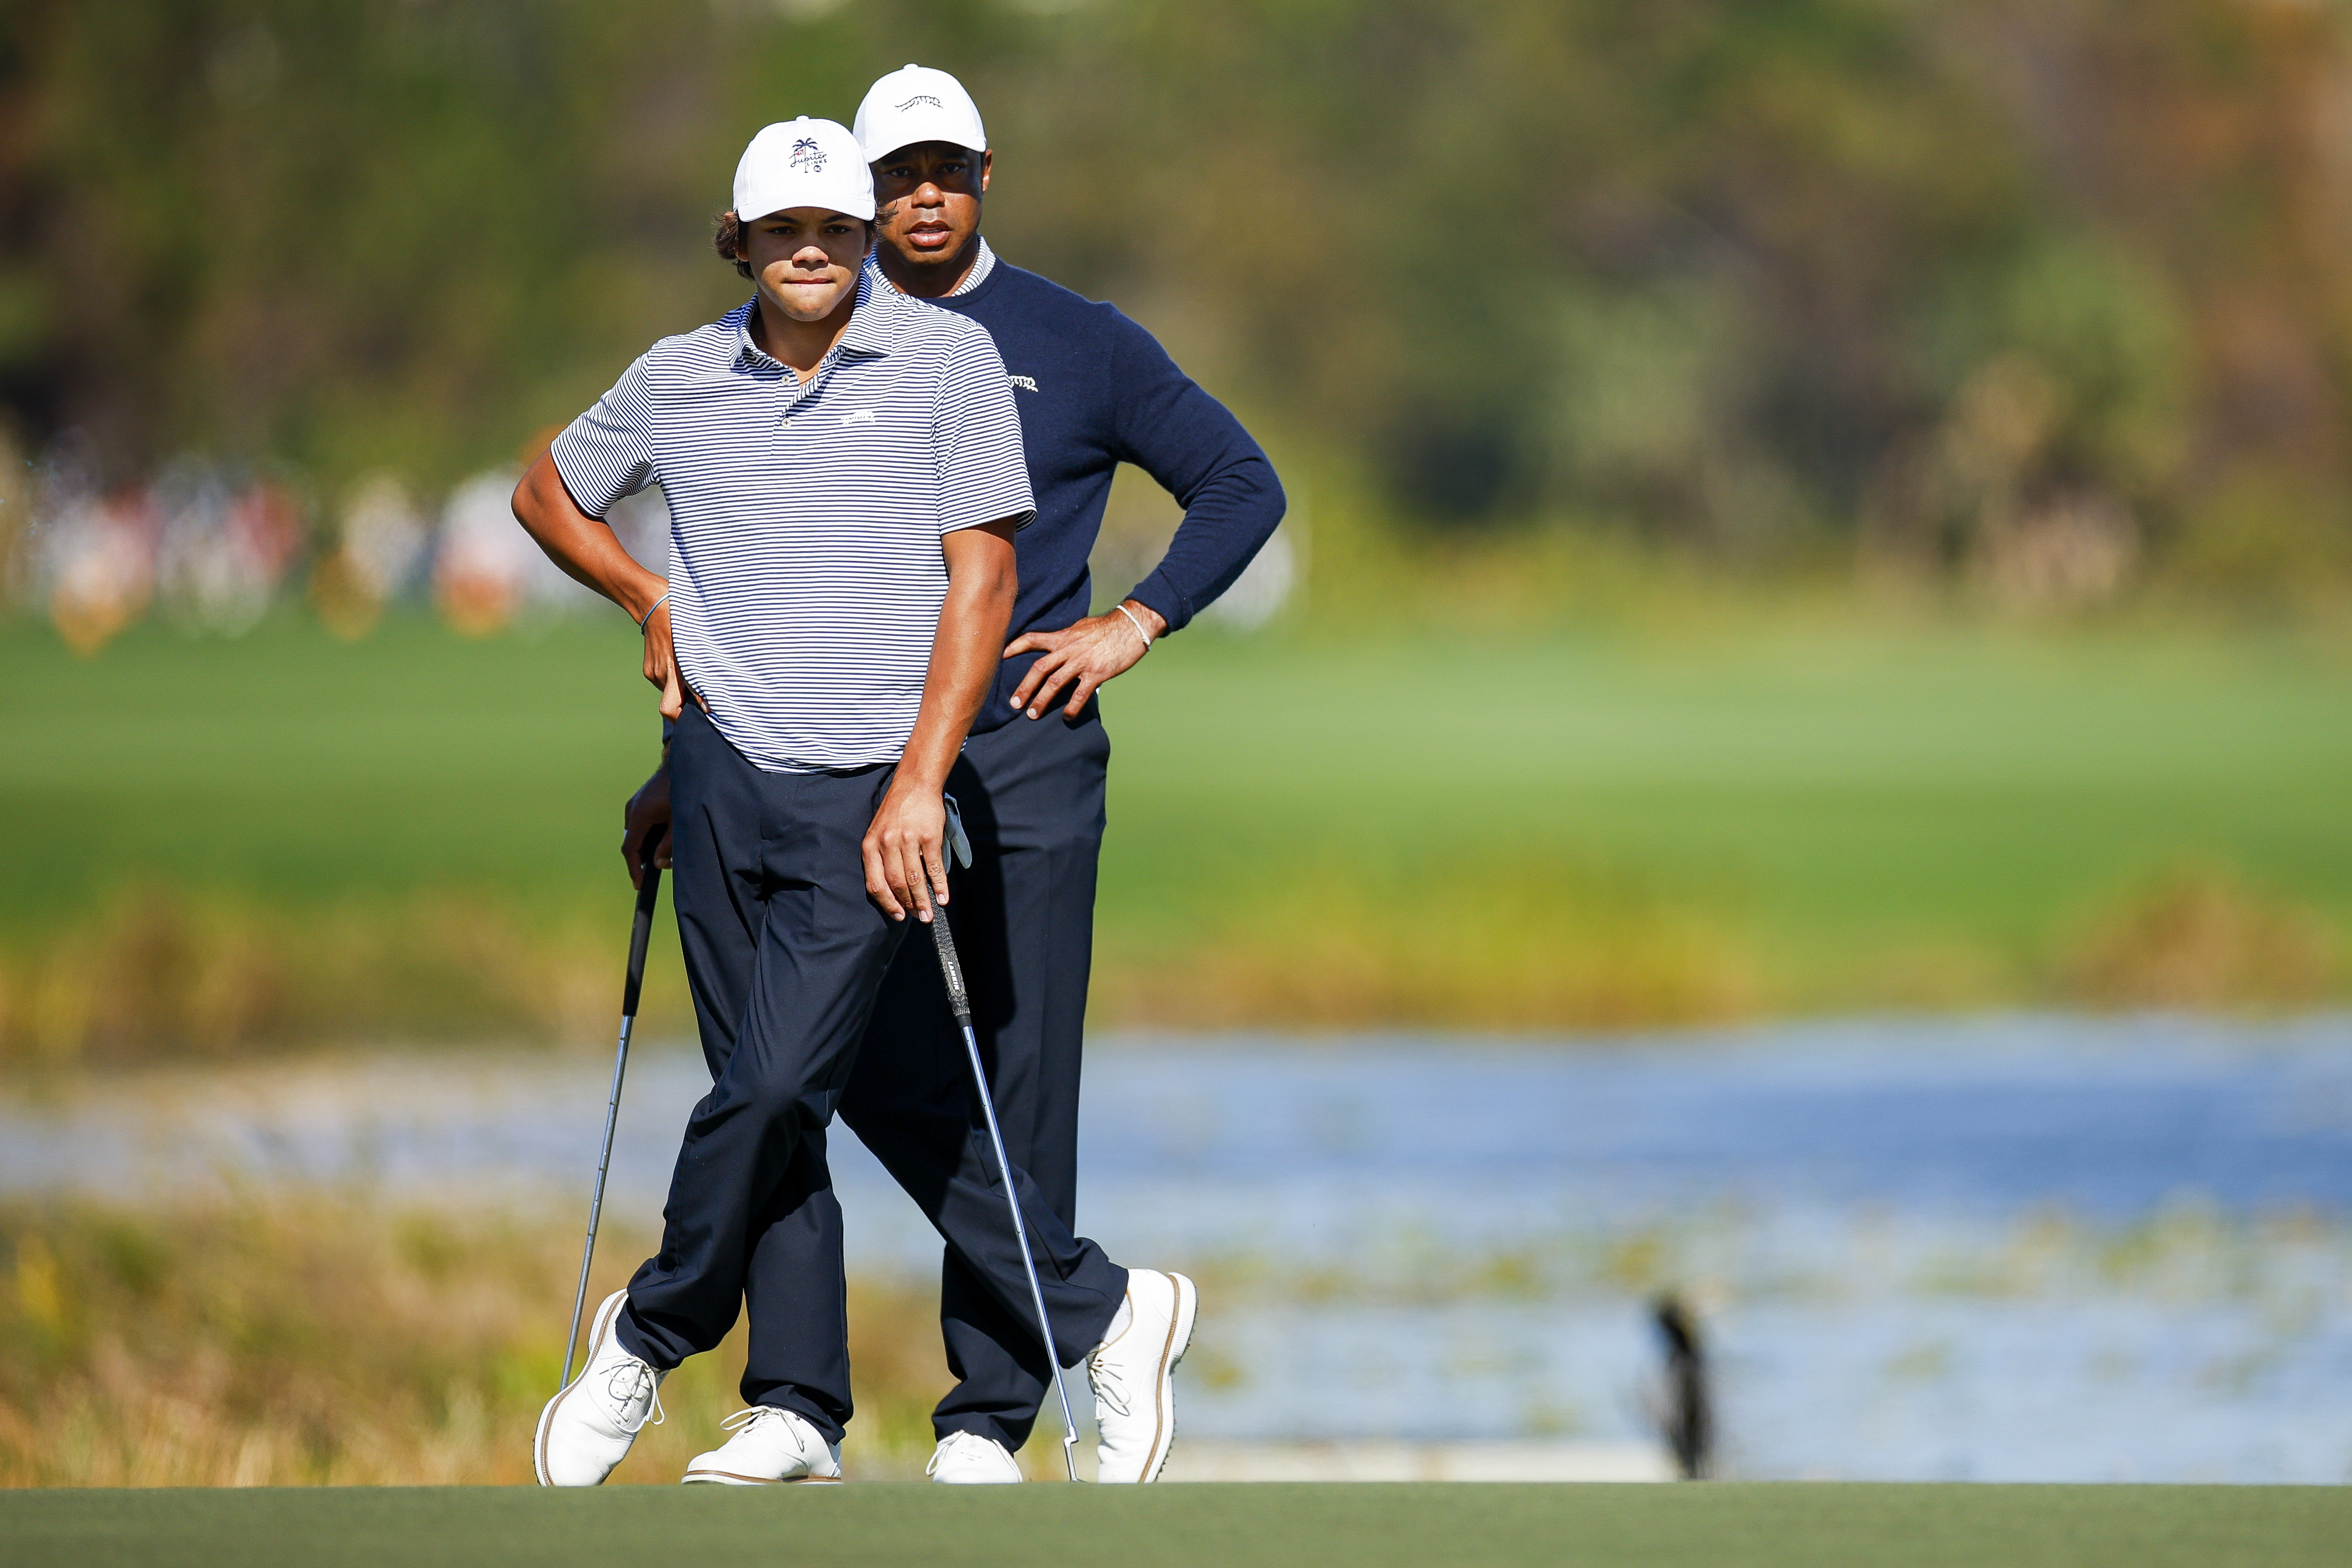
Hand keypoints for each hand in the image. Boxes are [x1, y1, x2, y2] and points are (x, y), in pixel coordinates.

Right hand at [622, 762, 671, 889]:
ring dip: (648, 846)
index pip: (630, 849)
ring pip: (637, 833)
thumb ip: (670, 845)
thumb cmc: (684, 791)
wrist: (683, 764)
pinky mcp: (641, 800)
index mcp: (640, 815)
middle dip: (643, 859)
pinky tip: (664, 836)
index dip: (634, 869)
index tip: (639, 884)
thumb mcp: (680, 822)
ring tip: (666, 853)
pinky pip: (640, 823)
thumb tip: (659, 864)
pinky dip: (649, 834)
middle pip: (632, 842)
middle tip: (659, 868)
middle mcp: (633, 808)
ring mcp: (635, 803)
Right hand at [639, 595, 704, 719]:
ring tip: (695, 682)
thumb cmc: (680, 622)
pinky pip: (664, 685)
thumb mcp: (695, 643)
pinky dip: (674, 684)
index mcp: (674, 669)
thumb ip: (702, 666)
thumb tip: (714, 687)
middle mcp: (661, 675)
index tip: (709, 713)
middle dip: (683, 713)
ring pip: (669, 695)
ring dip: (681, 695)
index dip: (690, 712)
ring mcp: (653, 673)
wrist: (653, 607)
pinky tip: (682, 670)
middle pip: (669, 708)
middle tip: (702, 710)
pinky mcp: (649, 671)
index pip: (673, 705)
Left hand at [862, 779, 949, 922]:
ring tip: (929, 913)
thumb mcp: (879, 832)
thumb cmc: (897, 811)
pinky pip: (934, 867)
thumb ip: (882, 857)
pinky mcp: (929, 836)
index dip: (887, 903)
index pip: (875, 883)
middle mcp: (887, 843)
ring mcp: (908, 839)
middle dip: (908, 905)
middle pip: (896, 884)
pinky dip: (940, 885)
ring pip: (914, 879)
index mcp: (871, 845)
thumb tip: (896, 890)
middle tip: (918, 917)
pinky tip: (943, 897)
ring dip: (923, 900)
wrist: (915, 784)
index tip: (898, 915)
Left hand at [1003, 600, 1164, 719]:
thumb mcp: (1081, 627)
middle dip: (1025, 687)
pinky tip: (1067, 717)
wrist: (1132, 625)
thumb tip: (1059, 647)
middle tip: (1014, 704)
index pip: (1034, 639)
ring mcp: (1083, 662)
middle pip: (1040, 668)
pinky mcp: (1098, 672)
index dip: (1016, 647)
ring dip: (1042, 700)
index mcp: (1064, 637)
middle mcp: (1069, 649)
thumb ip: (1067, 638)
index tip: (1001, 655)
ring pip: (1056, 682)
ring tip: (1032, 715)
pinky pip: (1081, 693)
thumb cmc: (1108, 627)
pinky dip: (1072, 707)